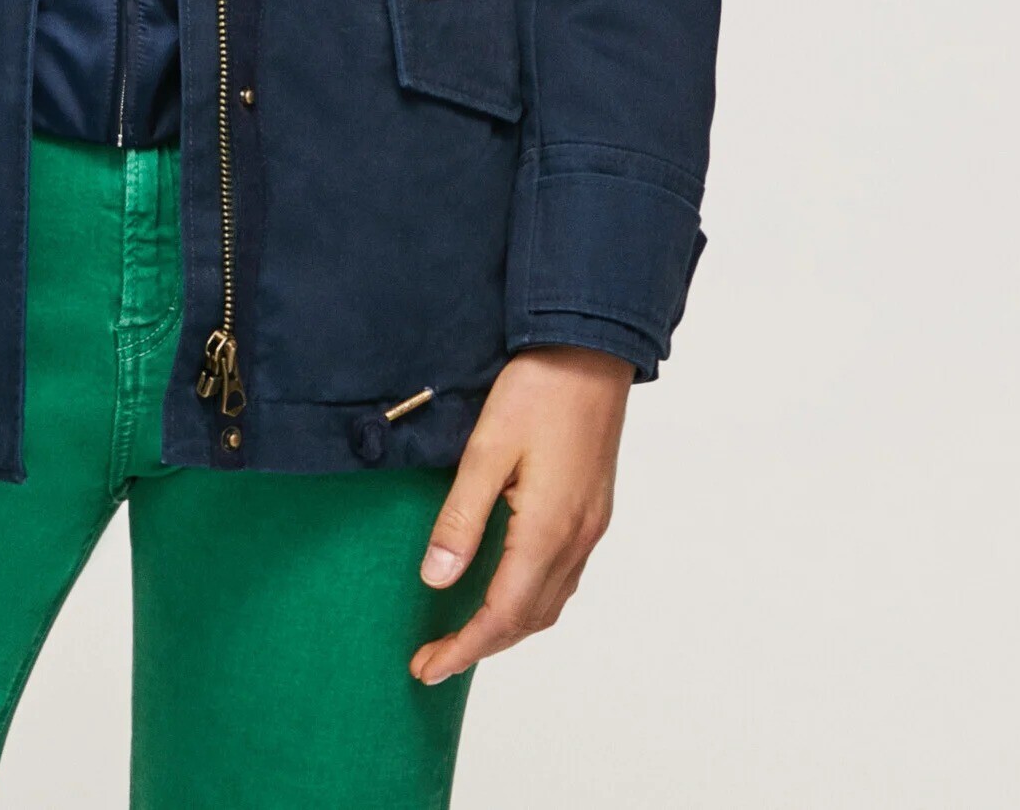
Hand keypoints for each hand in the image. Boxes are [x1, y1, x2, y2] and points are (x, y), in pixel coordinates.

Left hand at [410, 345, 633, 684]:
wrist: (592, 350)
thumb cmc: (538, 391)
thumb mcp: (486, 450)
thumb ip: (461, 518)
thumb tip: (435, 580)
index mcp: (548, 530)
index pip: (502, 613)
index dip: (463, 647)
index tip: (426, 668)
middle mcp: (577, 539)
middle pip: (528, 619)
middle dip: (481, 646)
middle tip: (436, 660)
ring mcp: (591, 526)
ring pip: (550, 603)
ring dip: (509, 628)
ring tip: (466, 635)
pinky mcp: (593, 511)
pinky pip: (563, 577)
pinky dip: (530, 600)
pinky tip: (507, 590)